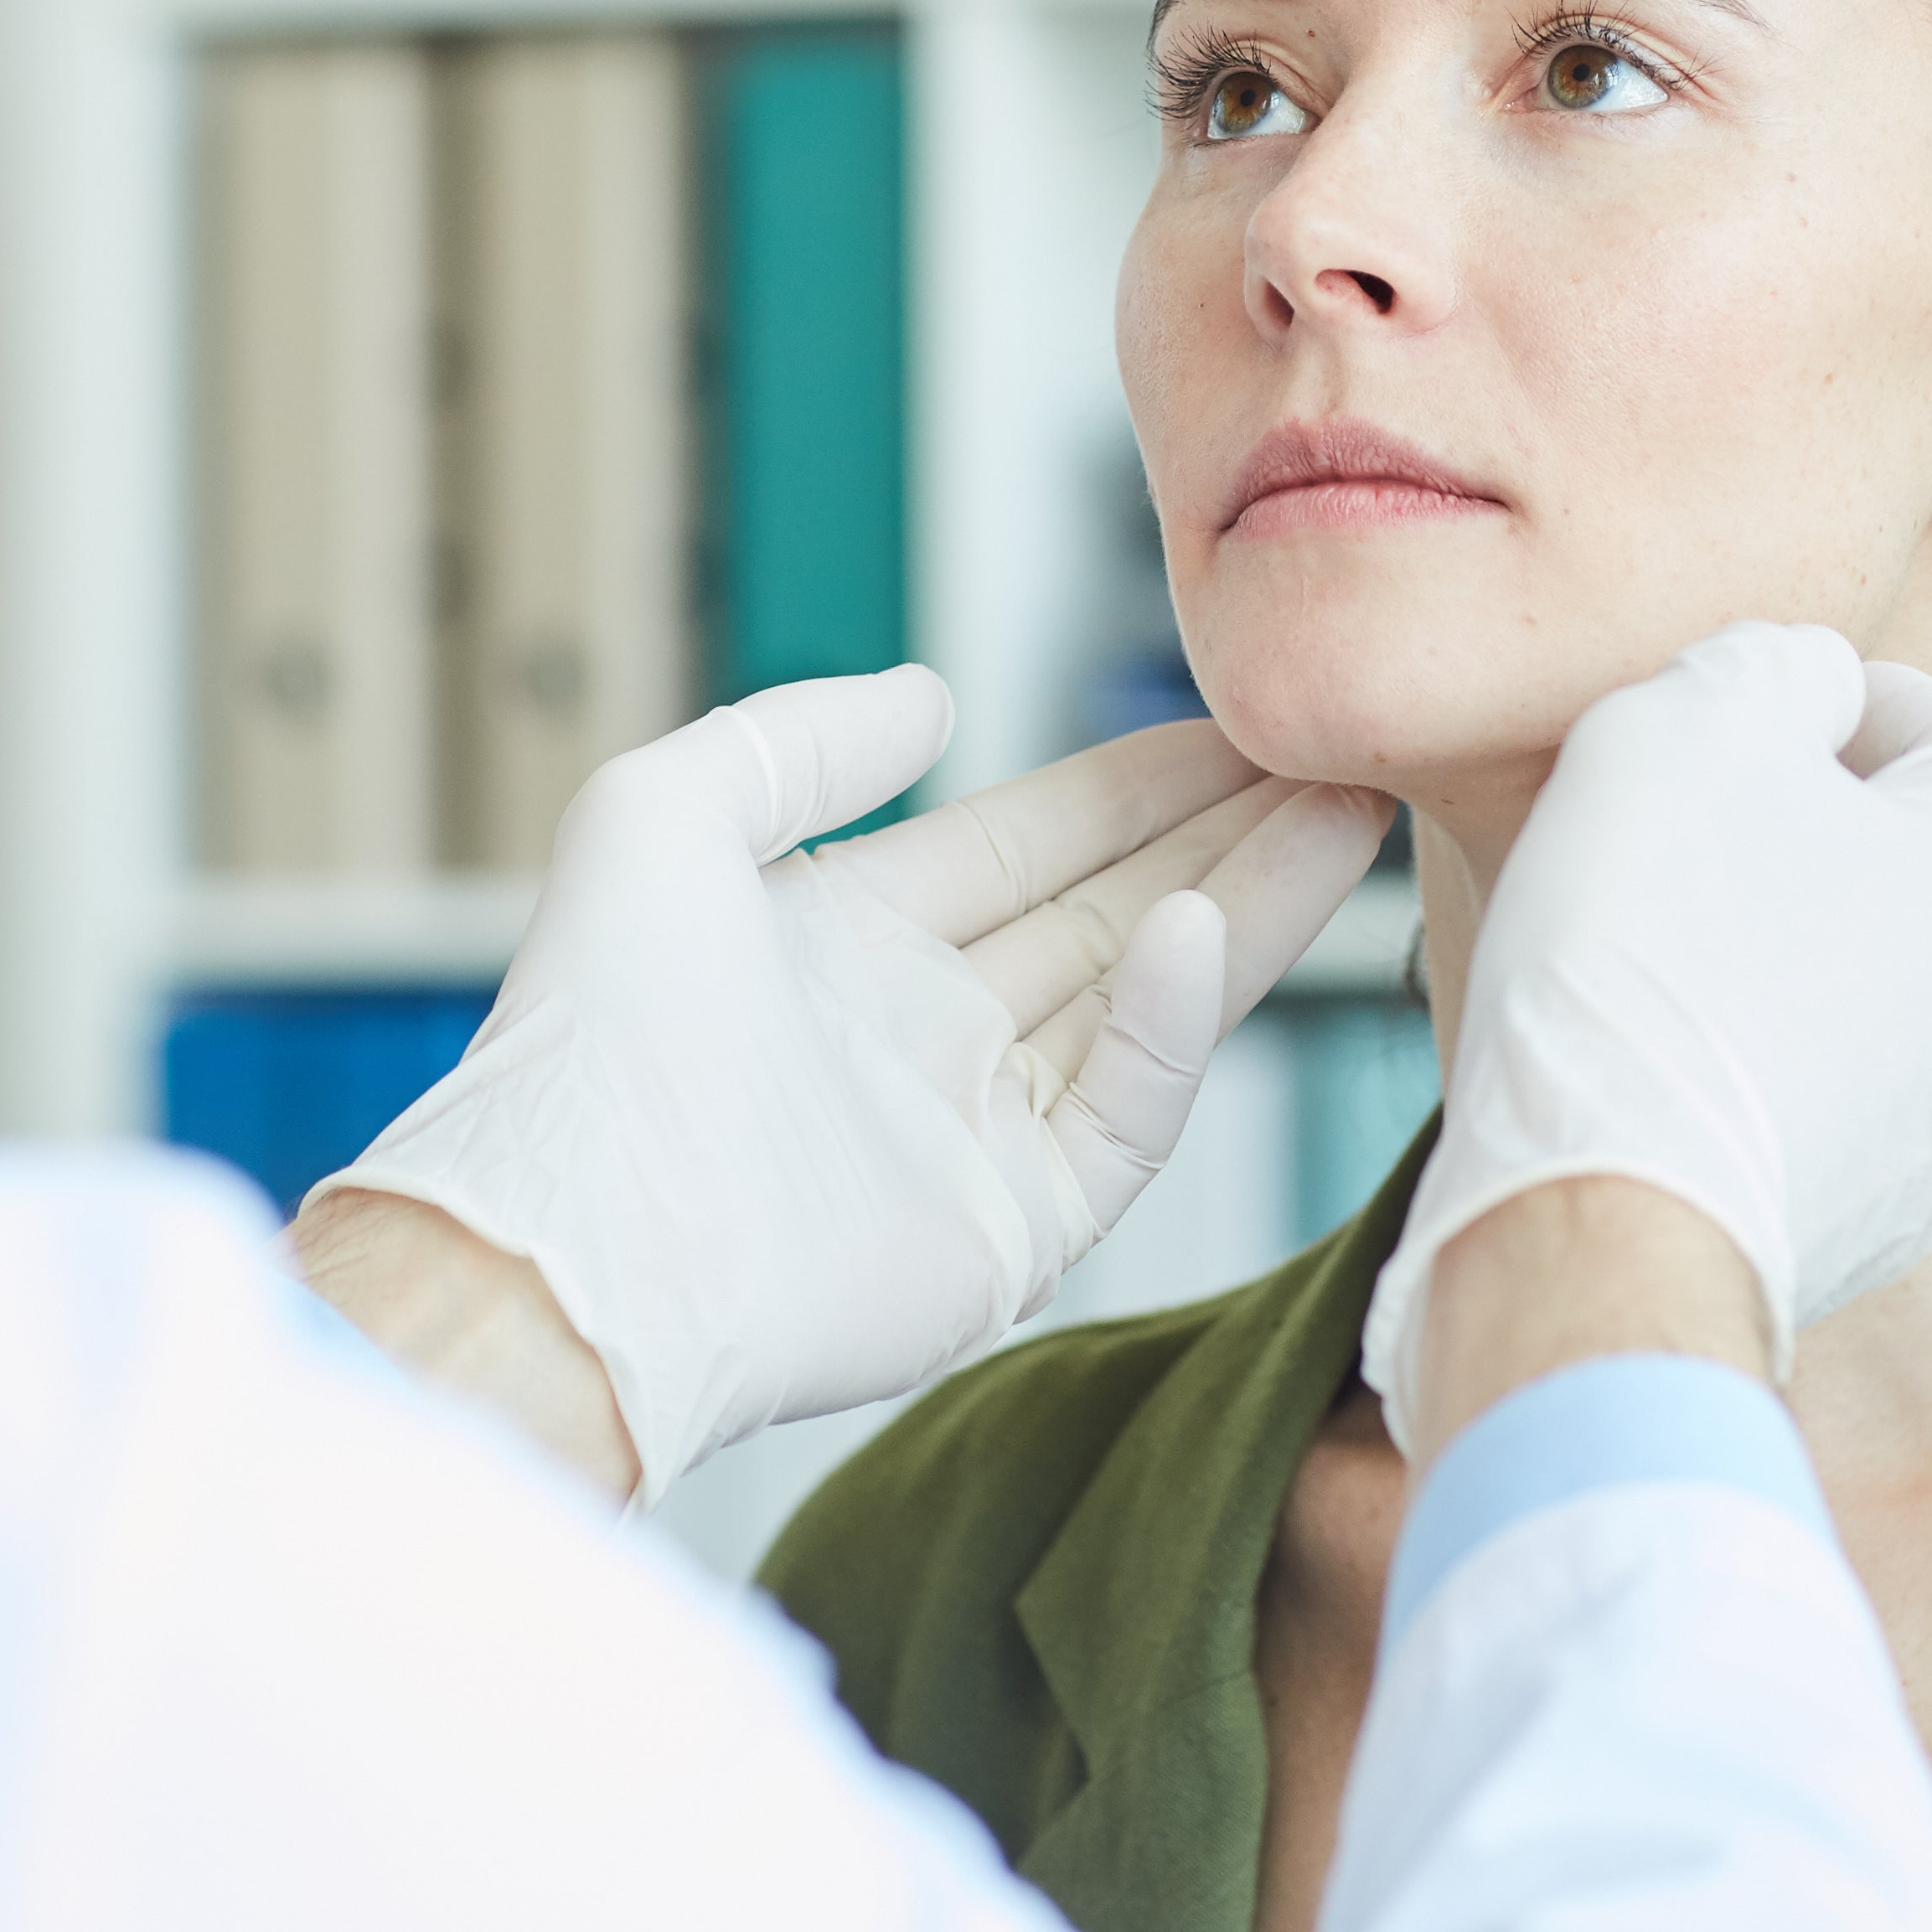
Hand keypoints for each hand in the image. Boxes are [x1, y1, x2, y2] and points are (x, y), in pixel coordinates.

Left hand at [301, 670, 1392, 1504]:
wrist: (582, 1237)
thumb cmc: (594, 1029)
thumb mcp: (661, 812)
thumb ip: (801, 736)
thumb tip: (936, 694)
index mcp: (844, 944)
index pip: (1028, 844)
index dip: (1135, 784)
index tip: (1242, 719)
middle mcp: (920, 1037)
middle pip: (1111, 914)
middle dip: (1227, 833)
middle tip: (1343, 755)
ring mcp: (974, 1139)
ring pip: (1145, 1002)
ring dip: (1247, 907)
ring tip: (1349, 812)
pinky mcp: (1013, 1232)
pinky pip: (1124, 1114)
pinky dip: (1169, 1026)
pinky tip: (1203, 932)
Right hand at [1358, 622, 1931, 1451]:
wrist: (1604, 1222)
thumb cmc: (1648, 950)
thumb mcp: (1691, 721)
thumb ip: (1772, 666)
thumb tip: (1805, 687)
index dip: (1845, 699)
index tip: (1741, 710)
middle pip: (1910, 868)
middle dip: (1803, 831)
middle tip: (1673, 822)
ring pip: (1860, 993)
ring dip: (1773, 953)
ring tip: (1643, 948)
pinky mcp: (1863, 1230)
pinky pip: (1811, 1106)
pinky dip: (1747, 1068)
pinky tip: (1647, 1064)